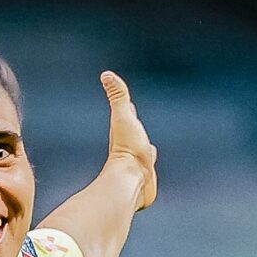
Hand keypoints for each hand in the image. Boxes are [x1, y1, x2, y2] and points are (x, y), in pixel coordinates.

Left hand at [99, 70, 156, 210]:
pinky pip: (149, 175)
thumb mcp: (123, 117)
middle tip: (137, 126)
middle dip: (138, 131)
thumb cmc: (127, 148)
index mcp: (127, 133)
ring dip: (147, 152)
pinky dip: (151, 173)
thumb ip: (117, 96)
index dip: (129, 110)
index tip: (129, 104)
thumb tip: (106, 74)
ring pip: (144, 156)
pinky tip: (150, 178)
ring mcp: (139, 165)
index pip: (128, 117)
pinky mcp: (146, 182)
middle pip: (136, 136)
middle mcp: (132, 149)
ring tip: (149, 152)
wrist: (131, 182)